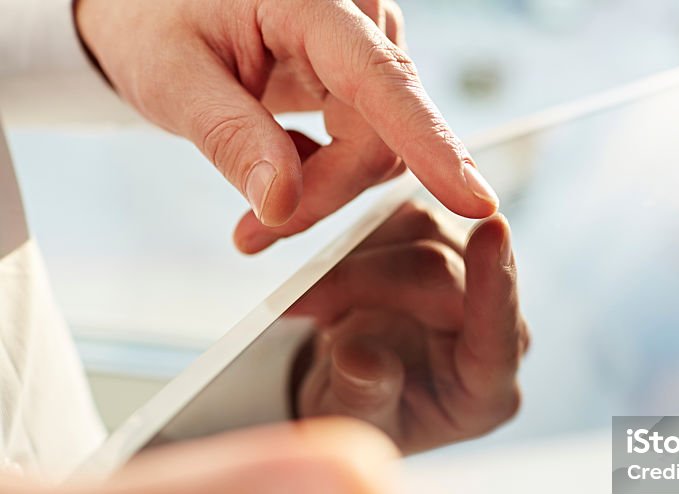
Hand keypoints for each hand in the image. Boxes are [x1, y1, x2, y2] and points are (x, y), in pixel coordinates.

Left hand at [73, 0, 498, 253]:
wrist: (155, 11)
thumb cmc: (154, 25)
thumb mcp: (171, 80)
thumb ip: (230, 139)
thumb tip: (283, 204)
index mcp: (309, 2)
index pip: (381, 81)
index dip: (429, 145)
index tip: (474, 200)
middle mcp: (356, 18)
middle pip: (381, 133)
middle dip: (326, 193)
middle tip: (256, 234)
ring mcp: (368, 48)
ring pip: (381, 148)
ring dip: (327, 192)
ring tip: (257, 218)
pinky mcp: (367, 77)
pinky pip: (372, 145)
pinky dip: (330, 179)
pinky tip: (282, 182)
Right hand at [289, 203, 528, 453]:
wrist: (353, 393)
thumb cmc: (364, 417)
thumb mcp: (356, 427)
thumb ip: (364, 396)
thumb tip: (362, 357)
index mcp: (486, 390)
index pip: (500, 333)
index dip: (495, 282)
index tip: (493, 229)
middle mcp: (496, 332)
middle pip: (441, 275)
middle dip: (362, 281)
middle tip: (299, 303)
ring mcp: (476, 284)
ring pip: (425, 236)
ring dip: (355, 259)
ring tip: (313, 305)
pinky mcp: (450, 249)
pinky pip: (410, 221)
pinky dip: (361, 242)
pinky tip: (335, 280)